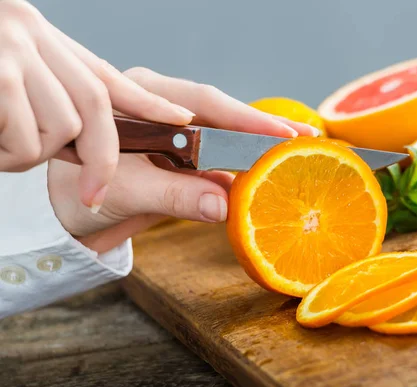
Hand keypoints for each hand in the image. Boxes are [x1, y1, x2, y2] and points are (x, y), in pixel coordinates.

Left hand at [48, 68, 318, 252]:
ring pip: (221, 136)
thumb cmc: (80, 191)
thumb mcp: (128, 192)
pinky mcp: (180, 158)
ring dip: (256, 148)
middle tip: (304, 136)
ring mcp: (173, 133)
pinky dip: (238, 172)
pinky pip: (214, 162)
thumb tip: (227, 205)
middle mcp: (160, 108)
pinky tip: (263, 176)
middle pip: (221, 114)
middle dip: (262, 127)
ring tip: (295, 154)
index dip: (245, 118)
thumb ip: (175, 196)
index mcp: (140, 98)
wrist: (64, 211)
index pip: (203, 102)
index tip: (280, 133)